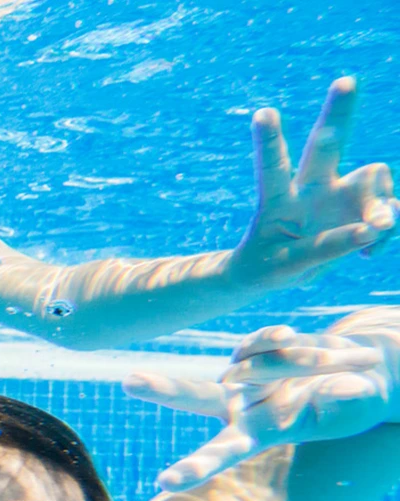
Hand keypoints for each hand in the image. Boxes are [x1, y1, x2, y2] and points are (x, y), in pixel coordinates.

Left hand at [125, 323, 392, 490]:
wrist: (362, 371)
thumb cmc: (358, 399)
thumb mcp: (358, 406)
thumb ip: (347, 403)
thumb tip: (341, 390)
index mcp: (260, 431)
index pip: (223, 452)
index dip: (195, 467)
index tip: (164, 483)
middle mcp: (240, 405)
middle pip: (195, 396)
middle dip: (164, 388)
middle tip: (130, 381)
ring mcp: (242, 375)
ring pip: (250, 361)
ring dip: (294, 360)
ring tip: (330, 362)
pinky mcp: (250, 349)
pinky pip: (263, 338)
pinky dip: (284, 340)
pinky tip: (298, 342)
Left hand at [230, 77, 396, 287]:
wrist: (278, 272)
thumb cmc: (271, 265)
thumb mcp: (289, 266)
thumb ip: (329, 247)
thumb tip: (376, 227)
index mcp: (279, 200)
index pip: (274, 167)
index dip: (270, 142)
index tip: (262, 112)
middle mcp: (311, 187)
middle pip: (327, 144)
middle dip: (338, 113)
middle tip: (346, 81)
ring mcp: (340, 195)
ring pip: (374, 176)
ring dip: (382, 205)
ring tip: (378, 232)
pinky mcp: (362, 209)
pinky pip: (389, 212)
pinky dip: (388, 231)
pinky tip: (372, 250)